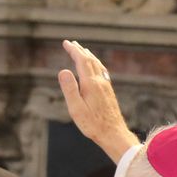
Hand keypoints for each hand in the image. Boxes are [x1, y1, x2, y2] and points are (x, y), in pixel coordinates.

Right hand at [57, 40, 139, 162]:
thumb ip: (70, 89)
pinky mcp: (109, 91)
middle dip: (80, 50)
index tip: (66, 43)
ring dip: (89, 56)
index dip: (73, 50)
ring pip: (97, 65)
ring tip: (83, 51)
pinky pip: (102, 71)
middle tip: (71, 43)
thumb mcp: (76, 109)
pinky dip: (95, 64)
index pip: (81, 60)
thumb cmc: (92, 124)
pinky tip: (96, 68)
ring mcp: (106, 86)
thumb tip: (63, 70)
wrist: (113, 133)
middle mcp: (100, 81)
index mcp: (90, 84)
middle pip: (90, 60)